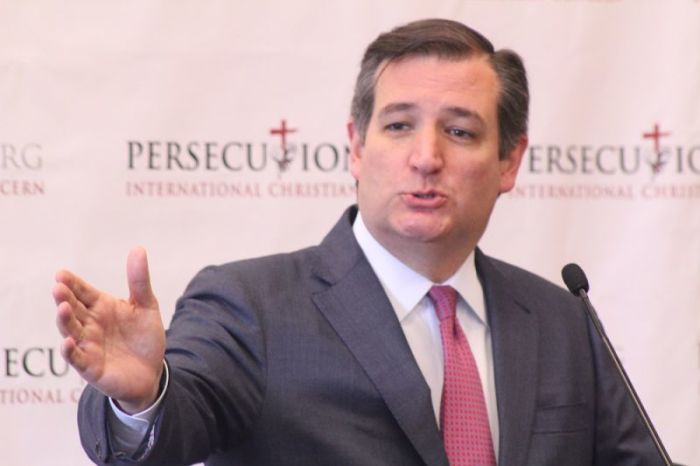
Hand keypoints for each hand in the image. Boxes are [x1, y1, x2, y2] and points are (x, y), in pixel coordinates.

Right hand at [53, 247, 165, 413]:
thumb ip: (139, 280)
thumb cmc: (144, 337)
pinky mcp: (91, 367)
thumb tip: (138, 248)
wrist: (153, 371)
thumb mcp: (146, 305)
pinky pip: (77, 358)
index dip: (73, 283)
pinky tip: (69, 341)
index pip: (83, 292)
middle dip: (65, 298)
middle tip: (58, 286)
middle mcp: (90, 325)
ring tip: (63, 306)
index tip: (62, 273)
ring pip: (70, 331)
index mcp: (101, 307)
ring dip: (64, 320)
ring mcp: (89, 346)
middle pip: (73, 309)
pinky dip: (70, 351)